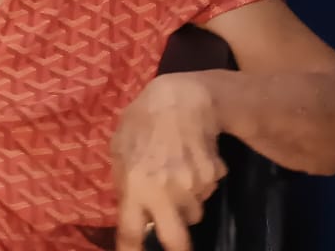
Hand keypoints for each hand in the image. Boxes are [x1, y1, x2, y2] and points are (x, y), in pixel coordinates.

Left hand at [111, 73, 225, 249]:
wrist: (182, 99)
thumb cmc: (142, 120)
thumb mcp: (120, 147)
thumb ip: (122, 178)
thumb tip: (129, 206)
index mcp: (135, 184)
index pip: (131, 231)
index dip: (130, 250)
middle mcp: (165, 192)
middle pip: (176, 241)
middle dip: (178, 249)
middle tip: (176, 247)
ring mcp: (193, 186)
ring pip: (193, 213)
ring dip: (186, 205)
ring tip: (176, 176)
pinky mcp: (214, 178)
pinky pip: (207, 192)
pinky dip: (201, 184)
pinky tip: (192, 161)